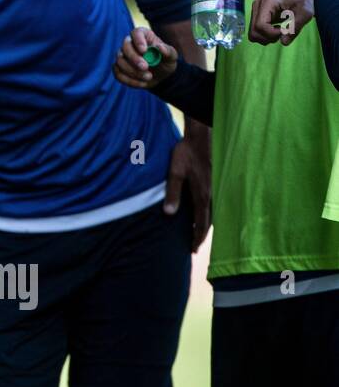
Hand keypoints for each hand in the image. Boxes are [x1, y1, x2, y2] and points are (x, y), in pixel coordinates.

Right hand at [113, 27, 176, 88]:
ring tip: (149, 77)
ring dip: (133, 71)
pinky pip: (118, 74)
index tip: (144, 51)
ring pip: (120, 61)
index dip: (138, 41)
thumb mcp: (172, 57)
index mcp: (143, 35)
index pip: (136, 33)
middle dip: (134, 58)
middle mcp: (130, 43)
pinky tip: (143, 83)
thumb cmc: (165, 62)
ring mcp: (122, 56)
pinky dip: (130, 81)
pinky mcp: (118, 68)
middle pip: (125, 47)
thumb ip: (168, 51)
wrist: (161, 76)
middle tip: (145, 67)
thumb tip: (159, 47)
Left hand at [165, 133, 210, 250]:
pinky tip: (205, 214)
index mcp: (203, 195)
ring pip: (214, 213)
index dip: (196, 238)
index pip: (201, 224)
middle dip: (201, 235)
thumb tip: (169, 213)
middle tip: (194, 247)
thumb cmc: (186, 153)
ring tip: (198, 234)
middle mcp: (213, 195)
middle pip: (209, 222)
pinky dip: (210, 214)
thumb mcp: (175, 172)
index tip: (192, 249)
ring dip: (206, 225)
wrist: (201, 137)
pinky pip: (216, 204)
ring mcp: (217, 188)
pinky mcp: (217, 182)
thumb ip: (172, 193)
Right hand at [249, 0, 314, 45]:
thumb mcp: (305, 13)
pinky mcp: (256, 16)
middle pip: (254, 32)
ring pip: (253, 34)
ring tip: (280, 31)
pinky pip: (255, 32)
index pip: (260, 26)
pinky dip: (265, 36)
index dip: (273, 34)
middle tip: (283, 32)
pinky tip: (276, 29)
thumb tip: (283, 42)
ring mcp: (255, 11)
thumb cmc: (303, 0)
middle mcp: (257, 6)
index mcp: (268, 3)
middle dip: (269, 37)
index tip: (286, 30)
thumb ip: (295, 27)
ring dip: (267, 38)